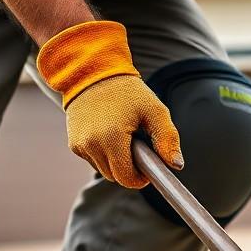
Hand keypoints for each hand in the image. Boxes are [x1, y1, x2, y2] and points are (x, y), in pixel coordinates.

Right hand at [36, 20, 182, 188]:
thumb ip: (167, 139)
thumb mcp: (154, 110)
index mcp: (112, 138)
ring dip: (116, 162)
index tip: (148, 168)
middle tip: (138, 148)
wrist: (91, 72)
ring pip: (104, 170)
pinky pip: (94, 160)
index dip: (140, 178)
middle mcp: (91, 144)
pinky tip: (109, 135)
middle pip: (116, 177)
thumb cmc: (127, 91)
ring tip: (124, 138)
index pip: (127, 178)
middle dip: (129, 169)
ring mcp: (80, 145)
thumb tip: (177, 165)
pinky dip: (104, 154)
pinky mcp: (73, 144)